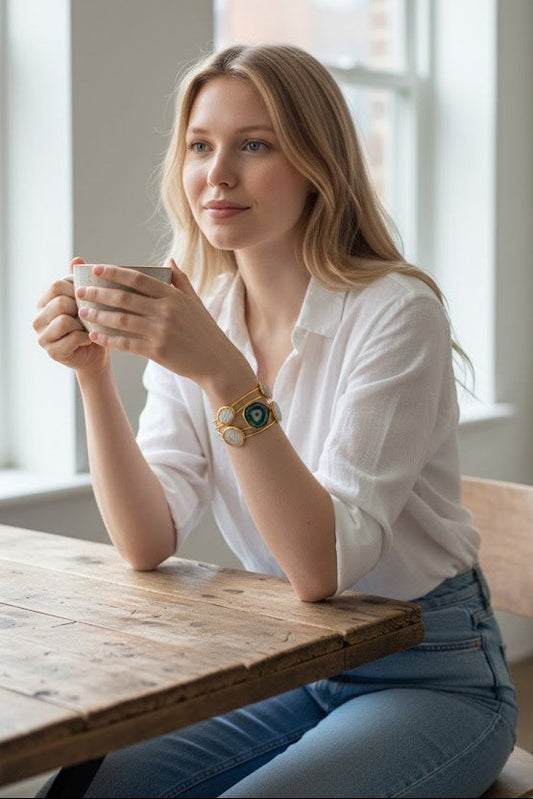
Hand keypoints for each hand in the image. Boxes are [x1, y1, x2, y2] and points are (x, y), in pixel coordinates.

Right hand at [33, 257, 109, 373]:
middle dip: (80, 308)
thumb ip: (79, 282)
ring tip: (87, 328)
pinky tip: (88, 339)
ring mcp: (43, 337)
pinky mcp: (52, 352)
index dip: (75, 290)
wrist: (95, 353)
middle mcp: (38, 319)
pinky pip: (72, 338)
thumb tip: (77, 259)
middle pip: (60, 302)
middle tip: (88, 315)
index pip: (56, 286)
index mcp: (44, 302)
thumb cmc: (90, 325)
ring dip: (82, 324)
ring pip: (64, 320)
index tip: (86, 298)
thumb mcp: (85, 301)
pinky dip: (85, 338)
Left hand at [74, 259, 250, 387]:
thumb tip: (168, 261)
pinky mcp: (157, 351)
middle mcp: (165, 311)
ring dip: (99, 315)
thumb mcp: (196, 302)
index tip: (96, 269)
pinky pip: (126, 343)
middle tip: (80, 292)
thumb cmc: (206, 332)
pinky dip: (108, 339)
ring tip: (83, 312)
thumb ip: (180, 281)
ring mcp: (160, 331)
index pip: (138, 279)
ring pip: (121, 320)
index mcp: (173, 296)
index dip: (115, 273)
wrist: (217, 362)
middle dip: (99, 293)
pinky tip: (95, 336)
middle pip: (124, 298)